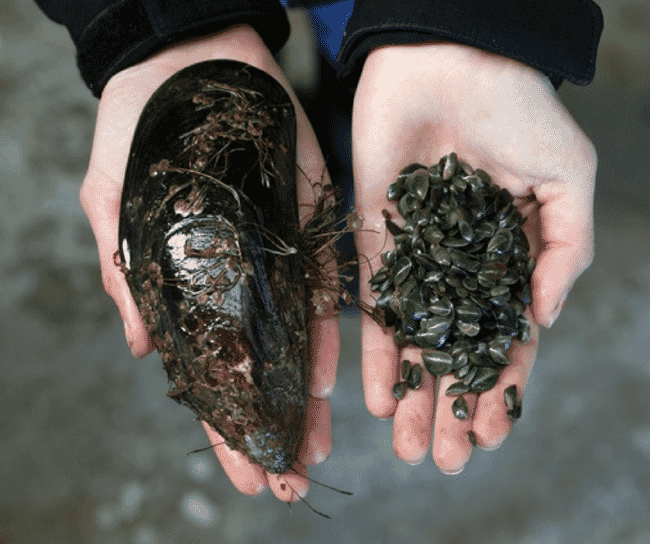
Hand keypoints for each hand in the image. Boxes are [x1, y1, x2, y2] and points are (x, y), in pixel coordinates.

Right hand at [80, 24, 336, 500]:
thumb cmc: (142, 129)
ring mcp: (275, 258)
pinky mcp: (306, 225)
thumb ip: (125, 273)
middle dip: (271, 428)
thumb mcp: (115, 200)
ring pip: (293, 340)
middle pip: (257, 369)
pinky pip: (319, 285)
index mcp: (191, 286)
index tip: (246, 473)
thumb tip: (135, 348)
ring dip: (305, 398)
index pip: (210, 370)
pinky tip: (327, 377)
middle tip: (286, 483)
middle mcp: (238, 282)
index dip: (227, 425)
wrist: (188, 60)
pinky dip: (322, 331)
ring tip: (316, 448)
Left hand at [352, 42, 595, 470]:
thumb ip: (565, 251)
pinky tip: (371, 397)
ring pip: (413, 341)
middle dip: (450, 407)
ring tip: (408, 448)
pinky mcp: (375, 241)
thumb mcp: (568, 180)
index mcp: (508, 259)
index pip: (504, 339)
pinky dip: (372, 351)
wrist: (449, 63)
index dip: (500, 388)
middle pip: (455, 352)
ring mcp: (416, 258)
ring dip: (411, 396)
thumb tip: (544, 319)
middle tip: (442, 460)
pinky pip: (372, 305)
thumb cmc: (518, 111)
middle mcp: (459, 268)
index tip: (491, 434)